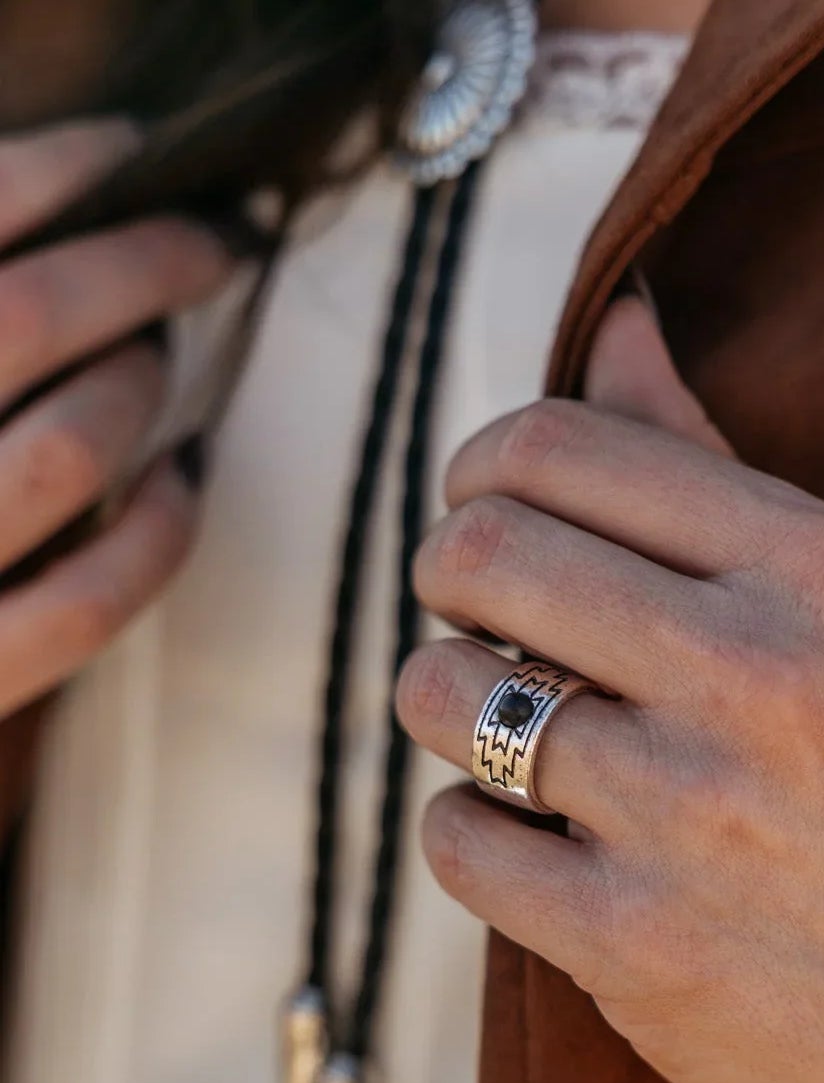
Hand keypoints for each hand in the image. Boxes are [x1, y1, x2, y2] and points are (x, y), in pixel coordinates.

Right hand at [0, 120, 233, 719]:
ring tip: (160, 357)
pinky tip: (185, 480)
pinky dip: (159, 535)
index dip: (54, 171)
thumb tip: (55, 215)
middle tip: (210, 243)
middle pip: (24, 316)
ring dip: (139, 387)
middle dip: (141, 265)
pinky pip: (90, 600)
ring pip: (66, 447)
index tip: (133, 151)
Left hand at [397, 295, 823, 1082]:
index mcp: (806, 562)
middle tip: (484, 628)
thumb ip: (706, 461)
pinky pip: (453, 838)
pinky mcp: (631, 939)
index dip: (480, 476)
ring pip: (439, 694)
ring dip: (449, 713)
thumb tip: (615, 316)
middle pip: (475, 553)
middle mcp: (753, 672)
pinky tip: (542, 848)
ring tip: (517, 744)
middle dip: (448, 585)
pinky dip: (473, 837)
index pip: (553, 445)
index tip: (492, 525)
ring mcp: (690, 812)